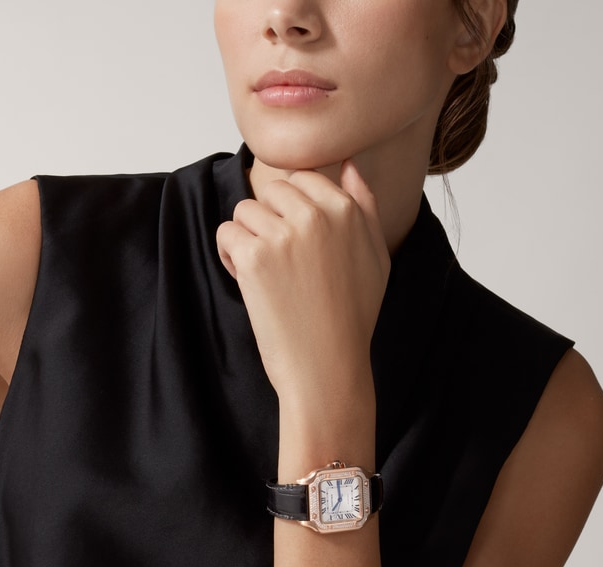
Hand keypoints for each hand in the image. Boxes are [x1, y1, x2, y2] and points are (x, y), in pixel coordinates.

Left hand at [216, 161, 390, 415]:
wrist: (327, 367)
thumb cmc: (352, 318)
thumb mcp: (376, 257)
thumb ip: (364, 206)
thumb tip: (348, 164)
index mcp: (347, 211)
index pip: (302, 178)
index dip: (291, 212)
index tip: (297, 245)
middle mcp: (316, 216)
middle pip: (270, 191)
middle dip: (269, 222)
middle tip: (281, 263)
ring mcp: (284, 235)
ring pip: (244, 210)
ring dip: (248, 239)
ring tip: (267, 276)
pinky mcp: (255, 258)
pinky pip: (226, 234)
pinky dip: (231, 258)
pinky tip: (250, 283)